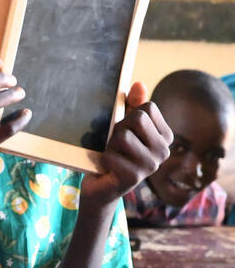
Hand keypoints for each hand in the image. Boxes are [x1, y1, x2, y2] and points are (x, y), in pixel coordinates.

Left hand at [79, 82, 173, 209]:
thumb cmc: (114, 150)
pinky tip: (109, 168)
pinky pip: (111, 154)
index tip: (126, 131)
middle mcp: (164, 151)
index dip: (128, 116)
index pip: (147, 108)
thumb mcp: (124, 124)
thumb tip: (139, 83)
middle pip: (136, 119)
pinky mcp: (134, 177)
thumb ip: (133, 103)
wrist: (101, 185)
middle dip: (118, 128)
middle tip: (116, 144)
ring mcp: (151, 166)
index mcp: (166, 136)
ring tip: (113, 155)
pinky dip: (104, 158)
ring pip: (123, 135)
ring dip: (110, 144)